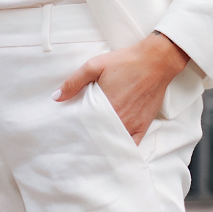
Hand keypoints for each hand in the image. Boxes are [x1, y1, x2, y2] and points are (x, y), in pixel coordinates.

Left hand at [54, 32, 188, 142]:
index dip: (76, 131)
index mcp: (105, 106)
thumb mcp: (95, 65)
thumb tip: (56, 97)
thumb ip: (74, 82)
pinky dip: (122, 148)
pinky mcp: (144, 125)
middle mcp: (119, 119)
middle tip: (77, 141)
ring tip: (92, 146)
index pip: (85, 126)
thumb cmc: (126, 62)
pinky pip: (132, 145)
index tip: (68, 133)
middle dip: (88, 139)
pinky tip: (113, 150)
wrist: (156, 61)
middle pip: (98, 136)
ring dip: (103, 144)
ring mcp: (132, 124)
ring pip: (113, 142)